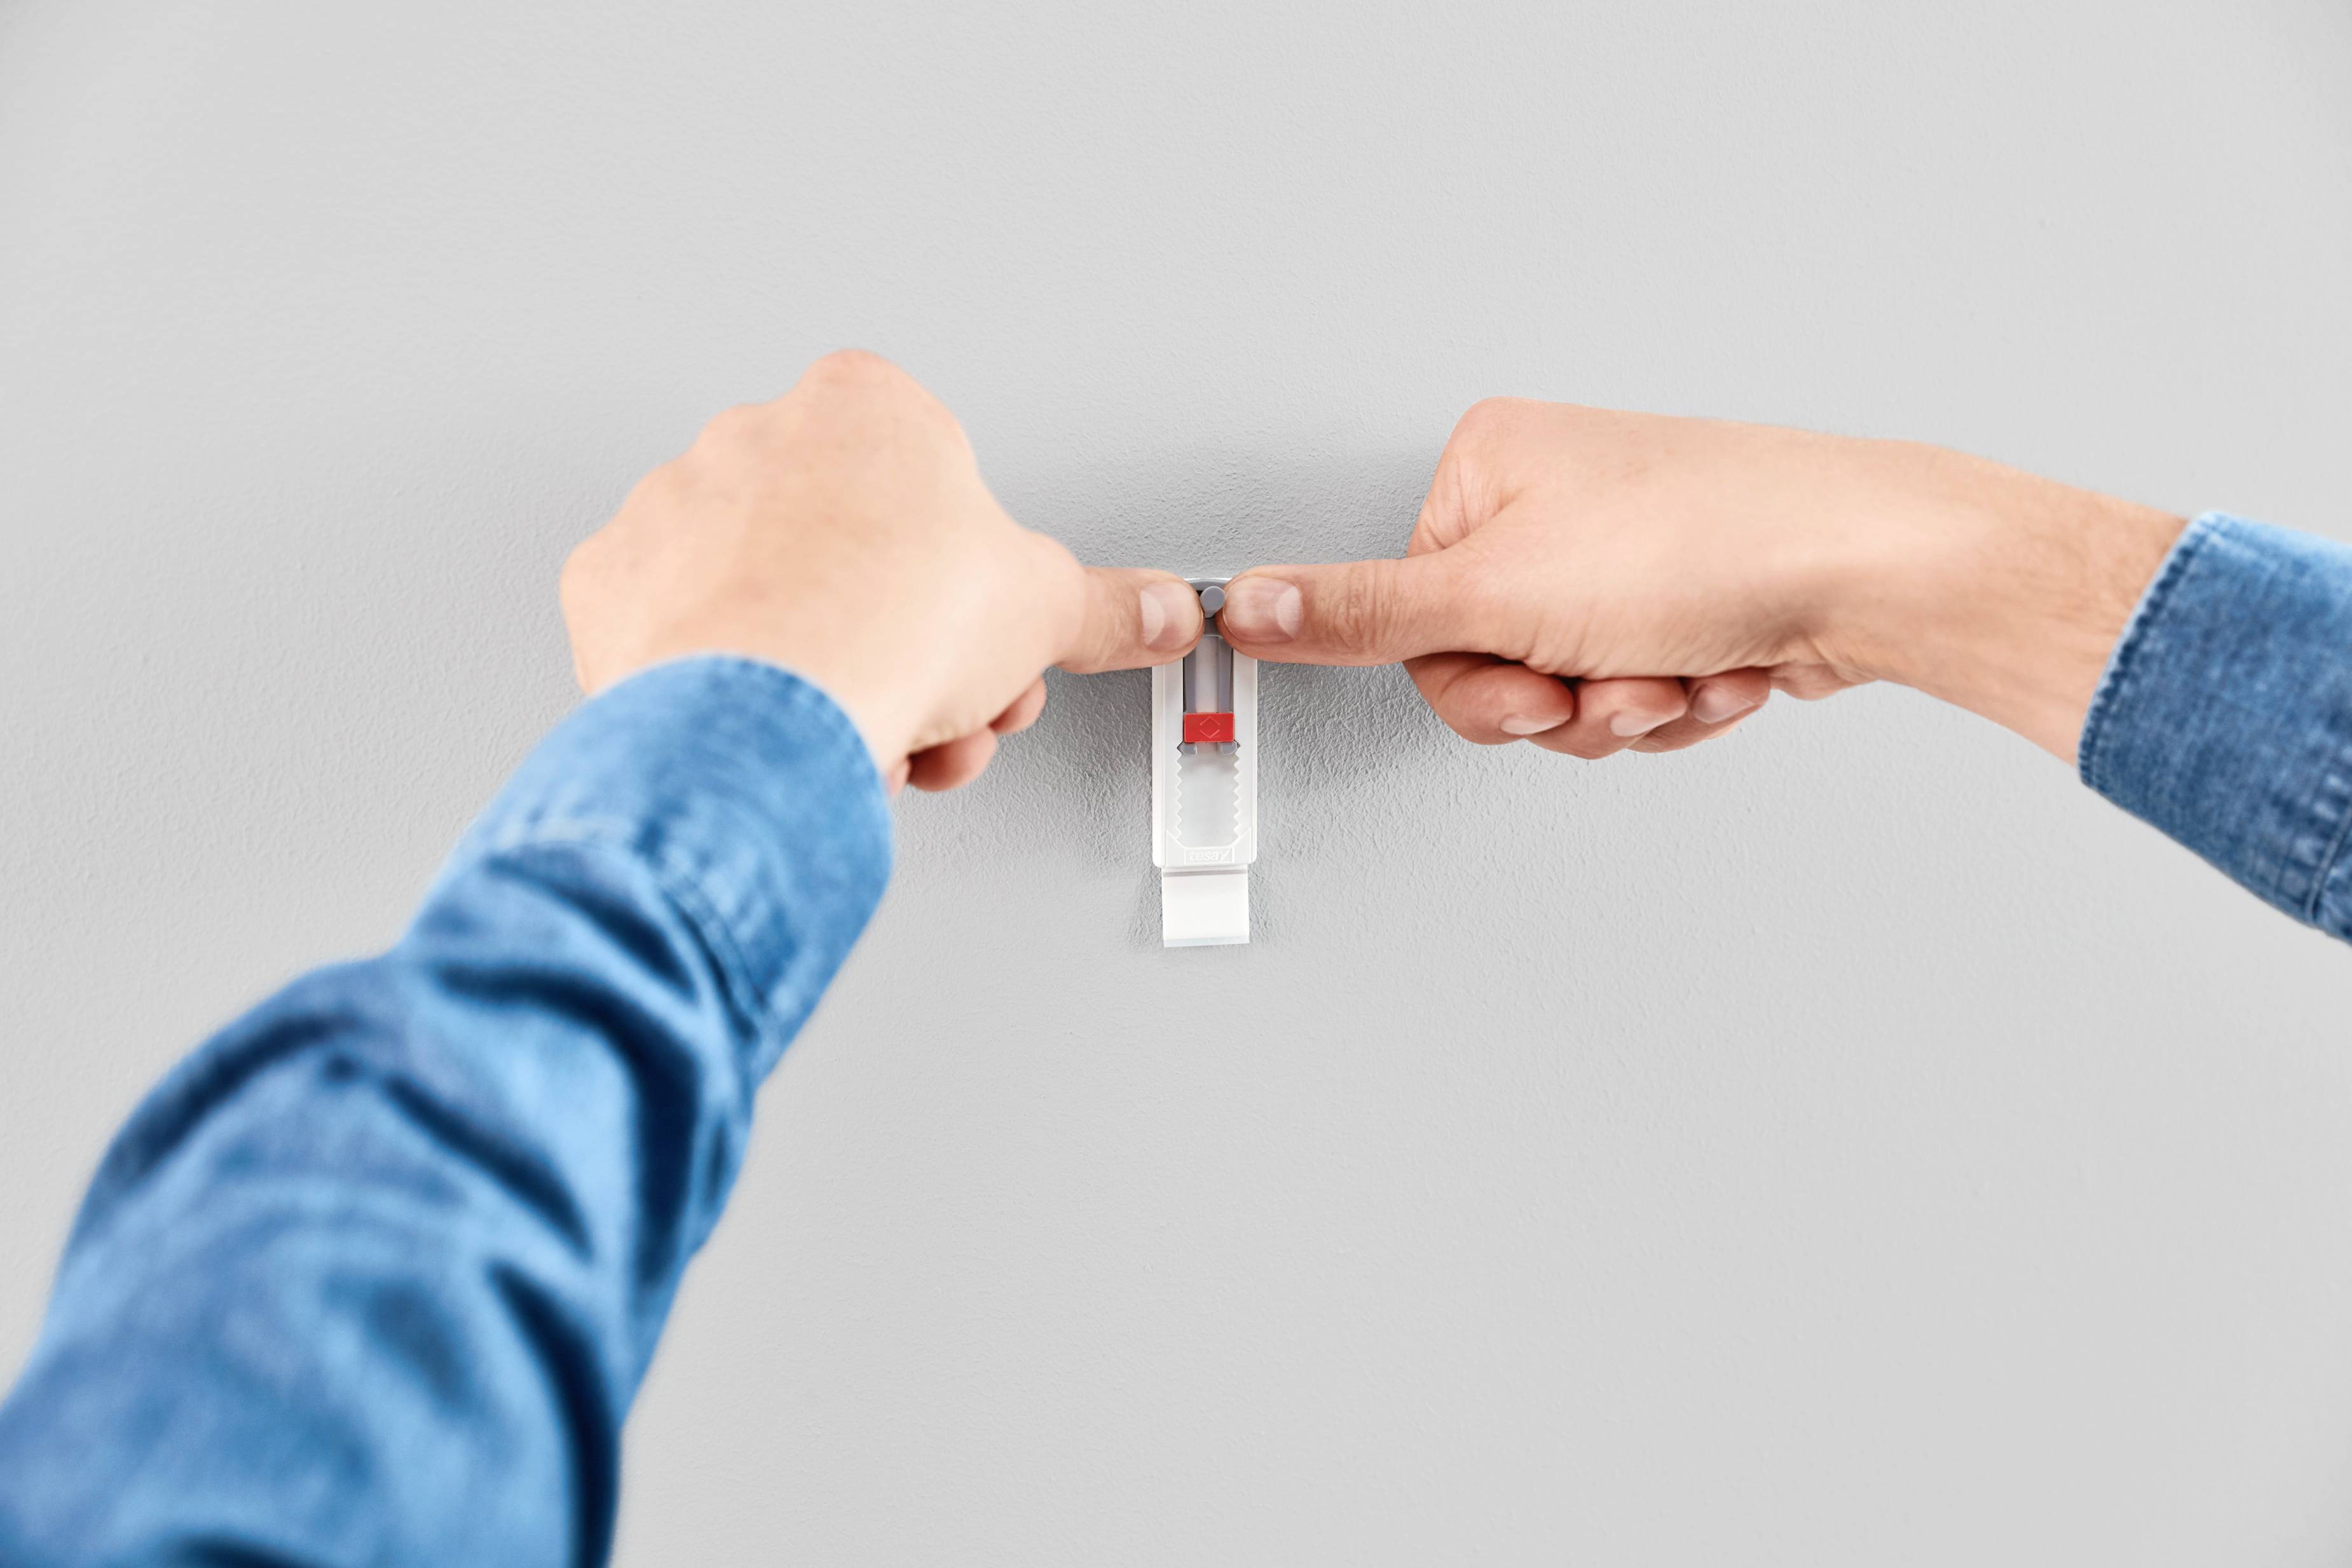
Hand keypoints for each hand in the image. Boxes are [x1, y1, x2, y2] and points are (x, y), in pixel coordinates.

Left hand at [562, 351, 1202, 790]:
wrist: (765, 711)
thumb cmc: (886, 627)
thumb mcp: (1044, 611)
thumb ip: (1106, 608)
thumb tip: (1155, 612)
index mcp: (863, 407)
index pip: (939, 487)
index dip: (974, 582)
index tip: (982, 639)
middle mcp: (757, 437)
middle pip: (859, 554)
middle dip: (910, 646)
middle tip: (937, 704)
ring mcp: (673, 508)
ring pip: (776, 602)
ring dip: (834, 675)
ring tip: (866, 735)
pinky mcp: (611, 588)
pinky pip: (682, 638)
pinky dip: (730, 687)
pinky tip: (778, 725)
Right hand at [1216, 399, 2184, 760]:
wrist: (1875, 567)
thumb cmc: (1712, 543)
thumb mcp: (1501, 592)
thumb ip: (1361, 614)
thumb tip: (1240, 603)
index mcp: (1489, 471)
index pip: (1413, 618)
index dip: (1475, 682)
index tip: (1532, 683)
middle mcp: (1551, 501)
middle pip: (1490, 666)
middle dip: (1564, 703)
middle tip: (1610, 685)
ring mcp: (1622, 555)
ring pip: (1570, 691)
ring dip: (1630, 710)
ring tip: (1683, 669)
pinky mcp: (1682, 602)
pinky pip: (1637, 692)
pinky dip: (1680, 702)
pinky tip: (1723, 668)